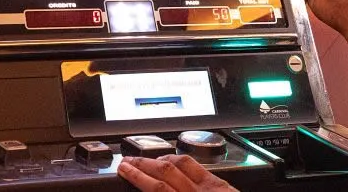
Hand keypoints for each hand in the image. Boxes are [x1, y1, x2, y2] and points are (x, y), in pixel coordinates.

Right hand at [117, 155, 237, 191]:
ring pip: (182, 164)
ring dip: (160, 159)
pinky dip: (181, 161)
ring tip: (146, 159)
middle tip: (127, 161)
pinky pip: (199, 166)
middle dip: (143, 164)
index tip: (124, 171)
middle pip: (166, 172)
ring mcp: (212, 189)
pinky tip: (174, 162)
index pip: (158, 190)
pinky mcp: (223, 186)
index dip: (138, 178)